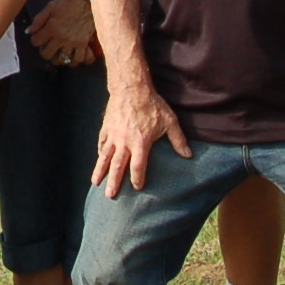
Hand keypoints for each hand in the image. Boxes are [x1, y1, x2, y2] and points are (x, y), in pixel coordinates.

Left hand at [27, 0, 98, 66]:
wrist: (88, 2)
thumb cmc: (68, 3)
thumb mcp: (50, 7)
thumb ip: (38, 20)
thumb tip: (28, 31)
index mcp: (51, 27)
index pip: (36, 42)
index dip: (35, 40)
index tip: (38, 38)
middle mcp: (61, 37)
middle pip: (47, 54)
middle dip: (44, 52)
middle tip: (47, 47)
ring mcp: (73, 42)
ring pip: (62, 59)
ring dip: (58, 58)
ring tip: (57, 53)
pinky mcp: (83, 44)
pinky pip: (78, 58)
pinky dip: (74, 60)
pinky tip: (71, 56)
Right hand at [92, 81, 186, 196]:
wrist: (132, 88)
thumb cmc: (152, 105)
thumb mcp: (169, 121)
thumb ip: (178, 140)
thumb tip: (189, 155)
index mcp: (140, 143)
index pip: (138, 167)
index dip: (137, 179)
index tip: (137, 187)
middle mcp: (125, 142)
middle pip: (117, 166)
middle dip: (113, 182)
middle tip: (110, 196)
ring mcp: (113, 135)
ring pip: (105, 157)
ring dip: (100, 170)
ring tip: (95, 183)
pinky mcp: (107, 127)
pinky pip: (102, 143)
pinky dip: (100, 152)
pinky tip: (99, 159)